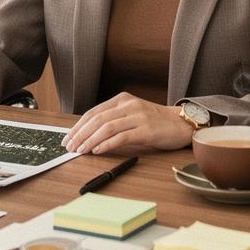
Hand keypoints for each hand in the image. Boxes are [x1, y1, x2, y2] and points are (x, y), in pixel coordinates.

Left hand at [61, 93, 193, 154]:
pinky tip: (98, 150)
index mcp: (122, 99)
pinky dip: (107, 144)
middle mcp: (129, 105)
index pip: (94, 112)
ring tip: (80, 150)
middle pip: (97, 119)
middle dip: (80, 134)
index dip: (78, 126)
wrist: (181, 124)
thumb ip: (114, 120)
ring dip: (90, 140)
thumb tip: (88, 135)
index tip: (68, 138)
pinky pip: (122, 137)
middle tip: (70, 146)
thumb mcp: (132, 115)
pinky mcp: (147, 129)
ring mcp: (138, 116)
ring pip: (107, 127)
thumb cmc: (156, 122)